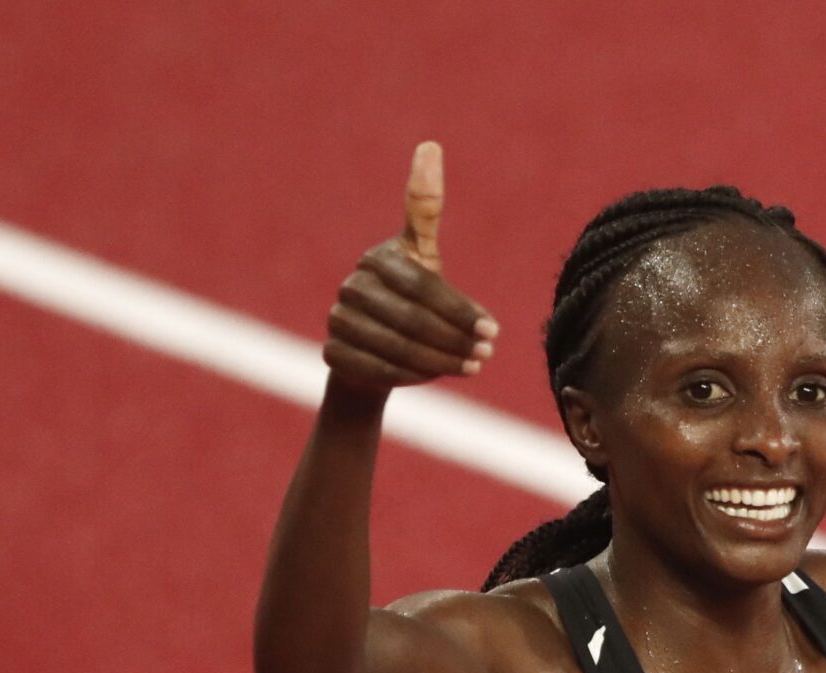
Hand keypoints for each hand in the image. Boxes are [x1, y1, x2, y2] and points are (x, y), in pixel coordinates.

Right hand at [321, 141, 500, 391]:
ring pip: (398, 348)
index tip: (493, 331)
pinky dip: (412, 376)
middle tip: (486, 354)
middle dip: (454, 340)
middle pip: (412, 321)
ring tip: (471, 366)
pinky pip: (379, 369)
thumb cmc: (410, 296)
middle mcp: (352, 287)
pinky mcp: (333, 353)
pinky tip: (438, 375)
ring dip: (440, 361)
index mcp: (378, 260)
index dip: (460, 312)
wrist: (373, 347)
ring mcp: (338, 320)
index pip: (423, 287)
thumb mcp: (423, 254)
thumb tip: (430, 144)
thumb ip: (425, 208)